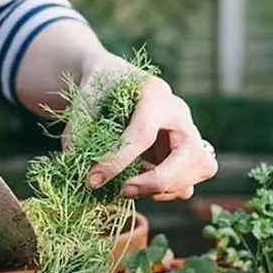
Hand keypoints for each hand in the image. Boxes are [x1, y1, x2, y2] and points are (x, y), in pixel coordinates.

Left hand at [76, 54, 217, 201]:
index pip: (143, 134)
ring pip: (200, 168)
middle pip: (189, 153)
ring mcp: (189, 133)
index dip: (117, 161)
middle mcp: (179, 113)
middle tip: (124, 191)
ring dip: (166, 189)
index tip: (93, 180)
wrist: (114, 80)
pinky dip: (168, 192)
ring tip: (129, 188)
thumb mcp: (84, 96)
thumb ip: (79, 126)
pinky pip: (190, 181)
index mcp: (154, 93)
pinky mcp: (188, 154)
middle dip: (159, 180)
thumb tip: (73, 159)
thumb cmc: (99, 86)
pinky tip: (141, 185)